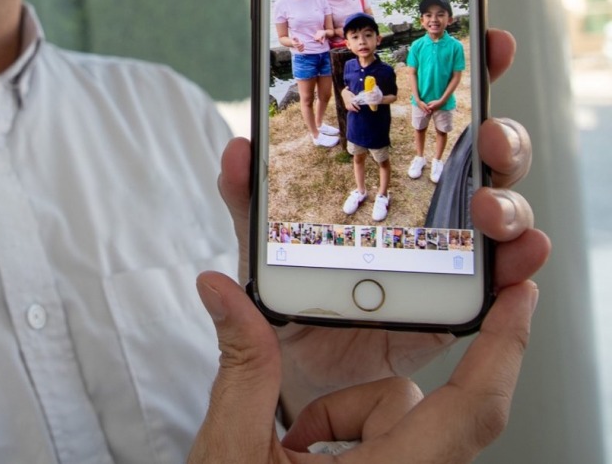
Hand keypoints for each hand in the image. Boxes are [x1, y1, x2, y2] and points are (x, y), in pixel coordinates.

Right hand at [186, 272, 538, 462]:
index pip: (471, 409)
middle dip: (351, 403)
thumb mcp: (234, 449)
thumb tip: (222, 291)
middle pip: (409, 405)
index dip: (503, 348)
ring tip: (291, 458)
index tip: (516, 298)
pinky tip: (300, 462)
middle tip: (303, 430)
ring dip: (340, 420)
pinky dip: (341, 436)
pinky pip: (382, 440)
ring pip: (394, 418)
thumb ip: (243, 365)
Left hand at [216, 29, 550, 408]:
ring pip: (502, 210)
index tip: (491, 40)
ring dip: (508, 202)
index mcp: (389, 166)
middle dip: (501, 136)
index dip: (470, 71)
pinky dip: (519, 268)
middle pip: (485, 153)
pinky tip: (519, 264)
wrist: (293, 360)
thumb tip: (237, 149)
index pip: (436, 108)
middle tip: (489, 136)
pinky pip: (502, 282)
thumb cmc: (288, 283)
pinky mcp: (458, 301)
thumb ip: (247, 194)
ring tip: (489, 208)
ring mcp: (451, 248)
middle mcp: (431, 201)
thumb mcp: (260, 236)